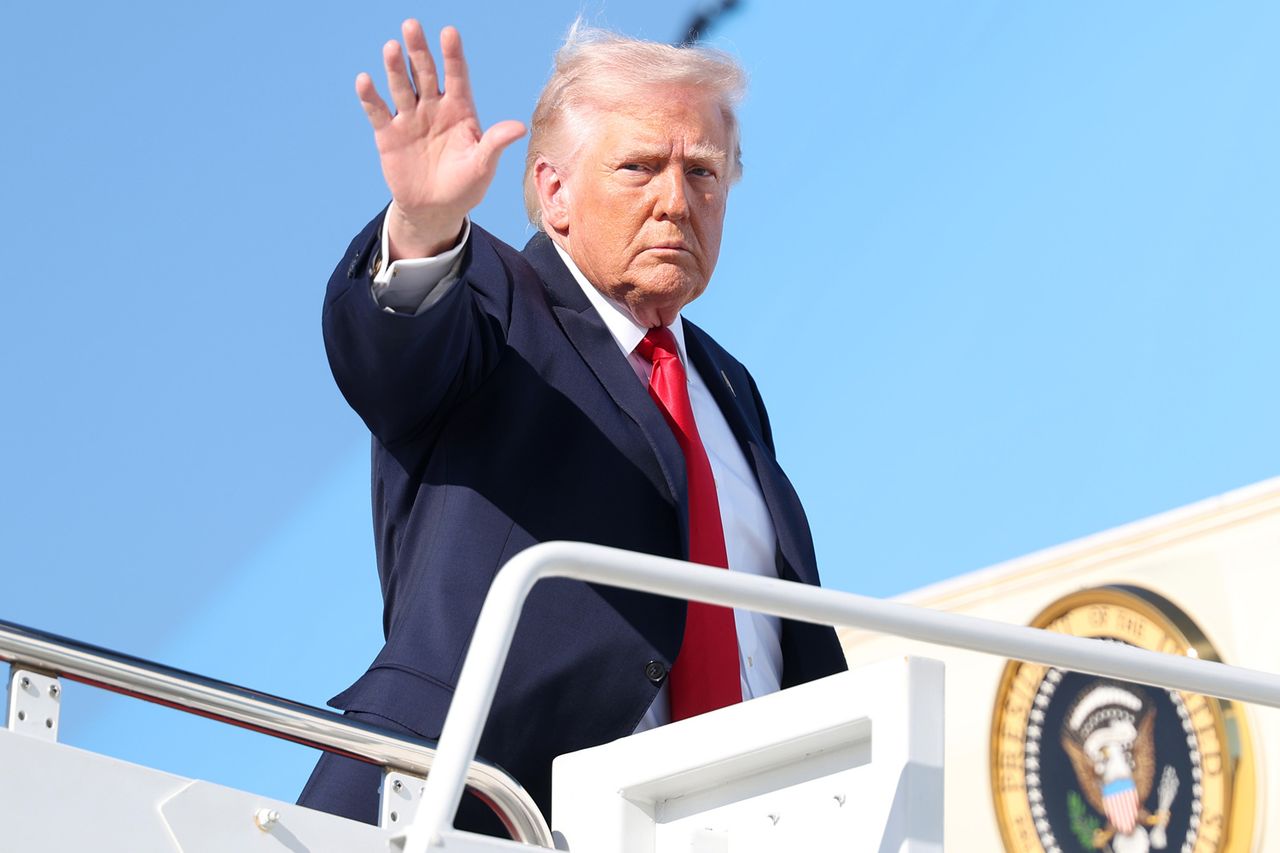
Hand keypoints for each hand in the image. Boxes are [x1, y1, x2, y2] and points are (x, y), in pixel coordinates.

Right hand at [356, 21, 526, 258]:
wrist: (435, 210)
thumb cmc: (466, 186)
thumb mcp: (483, 166)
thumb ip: (495, 143)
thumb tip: (520, 127)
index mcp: (460, 110)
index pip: (456, 76)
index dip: (452, 55)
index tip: (449, 33)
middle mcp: (434, 107)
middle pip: (426, 73)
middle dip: (419, 51)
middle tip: (412, 25)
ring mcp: (410, 118)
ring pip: (401, 87)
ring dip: (395, 68)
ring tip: (391, 47)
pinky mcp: (388, 134)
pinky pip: (378, 111)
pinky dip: (370, 97)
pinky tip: (364, 80)